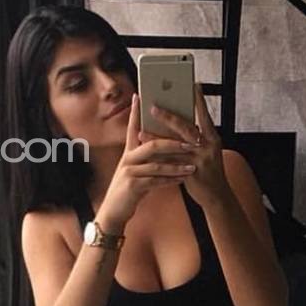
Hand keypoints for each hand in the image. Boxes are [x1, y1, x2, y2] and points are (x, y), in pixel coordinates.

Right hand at [96, 95, 197, 233]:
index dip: (137, 112)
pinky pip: (155, 181)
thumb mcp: (135, 168)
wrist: (113, 210)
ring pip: (156, 164)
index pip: (133, 127)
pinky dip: (170, 181)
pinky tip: (182, 180)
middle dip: (173, 142)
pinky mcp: (133, 186)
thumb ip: (147, 156)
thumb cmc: (129, 188)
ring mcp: (129, 172)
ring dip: (176, 165)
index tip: (141, 96)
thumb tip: (164, 144)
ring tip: (192, 165)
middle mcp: (128, 158)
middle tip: (192, 143)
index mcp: (129, 151)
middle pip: (152, 144)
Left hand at [141, 82, 227, 208]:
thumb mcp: (206, 152)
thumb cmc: (208, 172)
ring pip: (176, 144)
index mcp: (213, 138)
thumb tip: (177, 123)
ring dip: (157, 137)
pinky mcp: (193, 172)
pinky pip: (172, 162)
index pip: (205, 115)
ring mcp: (202, 159)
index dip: (199, 100)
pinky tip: (146, 153)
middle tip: (152, 107)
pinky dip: (157, 156)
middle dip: (168, 116)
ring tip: (141, 130)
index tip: (193, 84)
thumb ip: (195, 139)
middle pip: (186, 127)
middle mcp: (209, 146)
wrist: (217, 197)